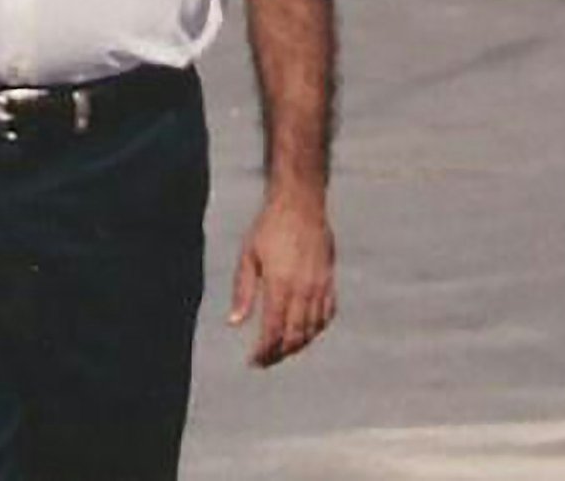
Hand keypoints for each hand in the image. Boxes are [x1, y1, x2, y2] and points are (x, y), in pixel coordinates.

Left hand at [227, 189, 335, 367]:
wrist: (300, 203)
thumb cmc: (270, 227)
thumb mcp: (248, 256)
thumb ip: (243, 292)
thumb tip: (234, 323)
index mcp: (280, 285)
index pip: (273, 332)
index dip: (263, 352)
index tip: (253, 361)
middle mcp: (303, 290)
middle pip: (294, 336)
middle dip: (279, 354)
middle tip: (265, 361)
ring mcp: (320, 286)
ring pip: (312, 329)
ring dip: (297, 345)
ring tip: (281, 350)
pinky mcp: (330, 280)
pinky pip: (327, 314)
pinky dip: (316, 329)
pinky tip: (305, 332)